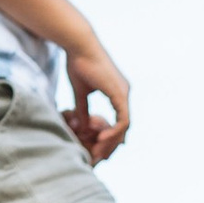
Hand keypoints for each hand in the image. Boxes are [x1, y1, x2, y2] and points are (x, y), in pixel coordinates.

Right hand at [66, 41, 131, 164]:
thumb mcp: (81, 92)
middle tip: (100, 156)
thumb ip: (83, 109)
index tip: (99, 148)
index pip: (120, 121)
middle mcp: (125, 94)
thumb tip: (83, 126)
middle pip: (124, 127)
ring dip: (113, 141)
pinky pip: (123, 119)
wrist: (79, 45)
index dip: (111, 137)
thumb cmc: (78, 63)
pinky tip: (102, 140)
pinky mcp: (120, 93)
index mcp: (118, 94)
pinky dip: (115, 132)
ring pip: (125, 126)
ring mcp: (124, 93)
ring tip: (100, 152)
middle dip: (112, 144)